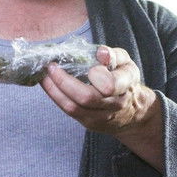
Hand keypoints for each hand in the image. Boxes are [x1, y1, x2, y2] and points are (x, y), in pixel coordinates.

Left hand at [40, 45, 162, 168]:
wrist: (132, 112)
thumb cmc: (124, 81)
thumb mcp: (125, 63)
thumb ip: (114, 56)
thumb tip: (101, 53)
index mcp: (125, 86)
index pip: (110, 85)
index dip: (95, 75)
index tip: (81, 62)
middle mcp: (114, 105)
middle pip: (86, 97)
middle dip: (64, 81)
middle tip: (51, 66)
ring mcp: (101, 117)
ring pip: (73, 107)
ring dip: (54, 90)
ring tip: (44, 75)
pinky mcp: (89, 123)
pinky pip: (69, 111)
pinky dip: (56, 97)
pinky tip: (48, 85)